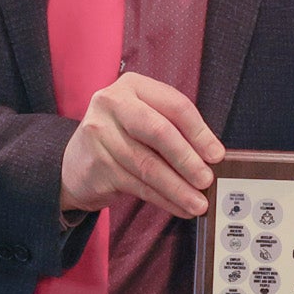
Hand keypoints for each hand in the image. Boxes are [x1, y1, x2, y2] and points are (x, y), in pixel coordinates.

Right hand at [60, 73, 224, 218]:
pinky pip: (138, 186)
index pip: (174, 105)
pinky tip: (179, 207)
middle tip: (207, 179)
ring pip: (148, 165)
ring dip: (178, 188)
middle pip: (159, 131)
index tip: (216, 154)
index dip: (199, 132)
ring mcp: (100, 134)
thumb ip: (174, 129)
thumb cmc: (122, 137)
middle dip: (187, 159)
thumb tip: (211, 156)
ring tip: (198, 202)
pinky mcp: (96, 165)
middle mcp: (112, 104)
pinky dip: (163, 199)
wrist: (76, 163)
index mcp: (132, 86)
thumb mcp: (145, 120)